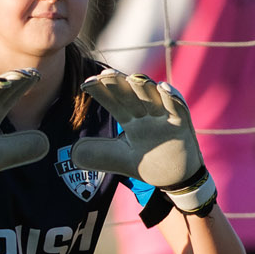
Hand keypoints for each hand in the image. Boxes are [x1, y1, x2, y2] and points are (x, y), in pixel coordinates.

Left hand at [72, 69, 216, 215]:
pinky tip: (163, 87)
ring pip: (153, 97)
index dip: (102, 92)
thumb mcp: (120, 159)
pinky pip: (177, 108)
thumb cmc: (148, 163)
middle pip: (131, 95)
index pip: (114, 102)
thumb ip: (99, 154)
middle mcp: (146, 114)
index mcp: (130, 119)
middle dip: (119, 84)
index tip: (86, 83)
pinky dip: (172, 97)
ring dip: (144, 87)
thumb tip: (72, 153)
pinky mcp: (182, 125)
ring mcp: (164, 118)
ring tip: (132, 78)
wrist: (176, 180)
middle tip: (104, 74)